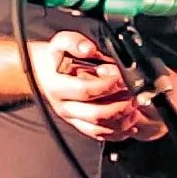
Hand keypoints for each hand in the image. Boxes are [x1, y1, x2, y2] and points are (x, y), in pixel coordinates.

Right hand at [27, 31, 155, 142]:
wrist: (42, 72)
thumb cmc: (55, 58)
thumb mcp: (60, 43)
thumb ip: (74, 43)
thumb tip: (88, 49)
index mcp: (57, 86)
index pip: (85, 90)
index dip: (107, 86)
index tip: (121, 79)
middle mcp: (64, 106)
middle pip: (95, 113)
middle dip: (119, 106)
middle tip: (133, 97)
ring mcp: (72, 118)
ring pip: (99, 127)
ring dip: (121, 121)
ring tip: (134, 109)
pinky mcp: (79, 125)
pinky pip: (99, 134)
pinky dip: (118, 132)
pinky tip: (129, 123)